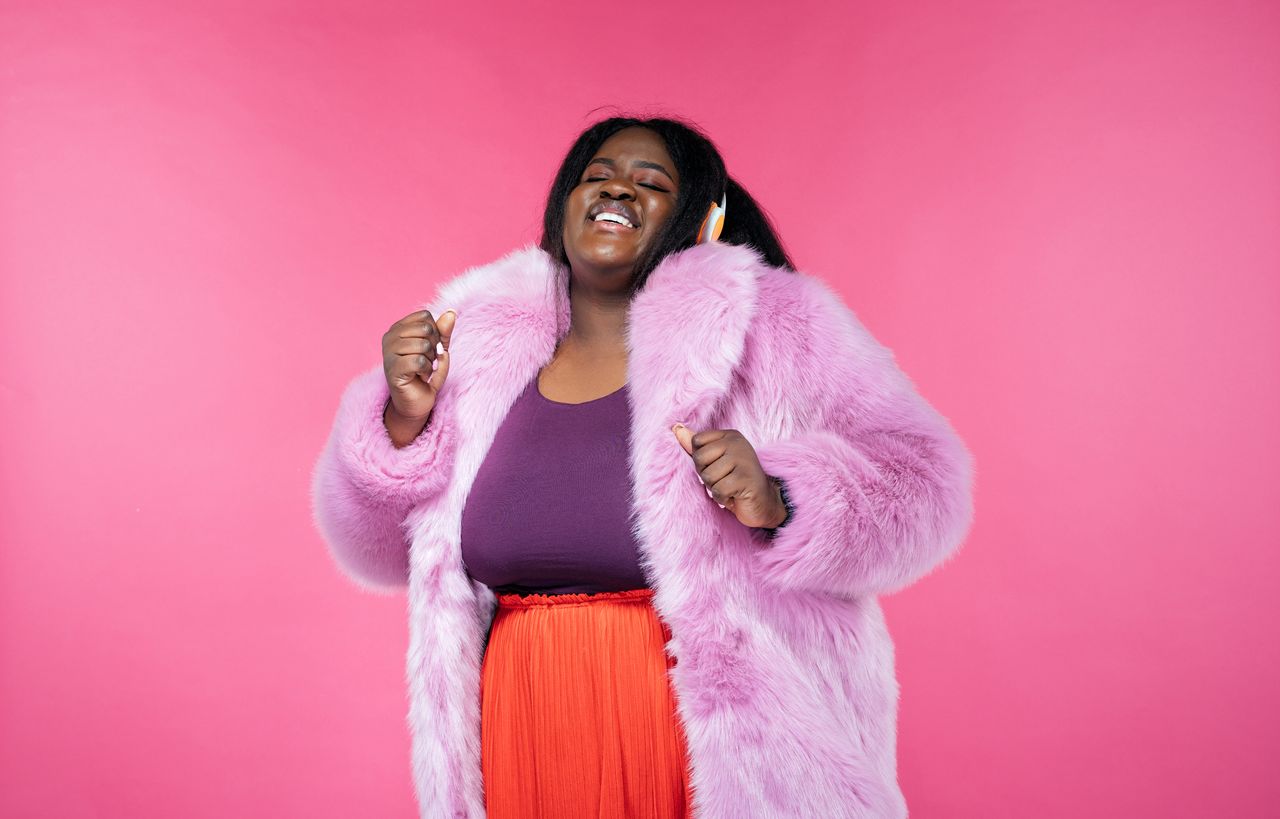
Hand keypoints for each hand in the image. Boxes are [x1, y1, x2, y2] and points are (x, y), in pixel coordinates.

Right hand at [382, 308, 456, 421]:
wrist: (416, 401)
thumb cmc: (425, 373)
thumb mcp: (438, 349)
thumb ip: (443, 331)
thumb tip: (451, 312)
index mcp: (398, 328)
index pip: (425, 316)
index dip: (435, 332)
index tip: (428, 348)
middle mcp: (390, 337)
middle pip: (426, 329)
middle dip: (434, 347)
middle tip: (426, 361)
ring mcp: (388, 353)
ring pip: (423, 345)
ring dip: (430, 360)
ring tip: (422, 369)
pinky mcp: (392, 369)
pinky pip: (419, 361)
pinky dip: (426, 370)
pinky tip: (420, 377)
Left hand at [671, 423, 788, 529]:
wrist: (763, 503)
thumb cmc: (734, 481)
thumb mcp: (714, 461)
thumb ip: (696, 446)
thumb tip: (676, 428)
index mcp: (730, 435)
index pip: (697, 442)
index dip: (701, 460)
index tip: (718, 466)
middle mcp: (738, 443)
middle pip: (699, 459)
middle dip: (707, 475)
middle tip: (725, 479)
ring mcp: (744, 459)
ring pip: (708, 476)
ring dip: (715, 488)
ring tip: (730, 488)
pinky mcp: (746, 479)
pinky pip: (718, 490)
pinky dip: (723, 498)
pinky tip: (735, 496)